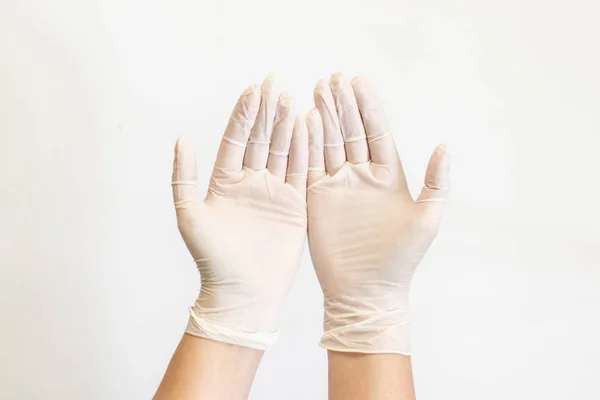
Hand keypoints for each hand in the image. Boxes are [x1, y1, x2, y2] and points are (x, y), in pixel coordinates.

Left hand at [172, 75, 307, 349]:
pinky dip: (305, 151)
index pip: (237, 139)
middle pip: (261, 139)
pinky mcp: (295, 206)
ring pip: (282, 152)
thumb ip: (186, 176)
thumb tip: (181, 138)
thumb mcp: (190, 215)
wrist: (243, 293)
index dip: (245, 114)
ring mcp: (274, 193)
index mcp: (225, 182)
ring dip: (287, 126)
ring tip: (293, 98)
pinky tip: (310, 128)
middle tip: (276, 82)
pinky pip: (301, 173)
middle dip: (268, 111)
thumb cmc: (212, 259)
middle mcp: (250, 182)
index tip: (254, 89)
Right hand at [306, 74, 449, 353]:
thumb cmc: (400, 260)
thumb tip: (445, 145)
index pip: (377, 131)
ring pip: (328, 144)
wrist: (366, 292)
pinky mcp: (316, 199)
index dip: (368, 106)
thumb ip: (436, 183)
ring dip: (323, 117)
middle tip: (333, 79)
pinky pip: (309, 166)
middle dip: (342, 104)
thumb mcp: (427, 220)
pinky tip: (302, 122)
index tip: (358, 80)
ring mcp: (337, 186)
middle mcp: (362, 176)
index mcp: (389, 176)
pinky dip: (305, 144)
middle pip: (350, 131)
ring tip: (318, 90)